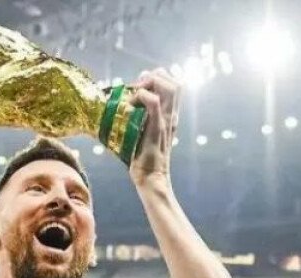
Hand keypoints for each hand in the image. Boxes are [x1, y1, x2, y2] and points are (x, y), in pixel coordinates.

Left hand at [128, 67, 179, 187]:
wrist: (151, 177)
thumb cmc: (143, 157)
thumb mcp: (144, 133)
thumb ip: (141, 120)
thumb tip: (126, 108)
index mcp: (170, 115)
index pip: (174, 84)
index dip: (158, 77)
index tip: (140, 86)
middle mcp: (171, 115)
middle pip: (174, 81)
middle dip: (153, 77)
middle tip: (137, 89)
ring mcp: (166, 120)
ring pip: (169, 86)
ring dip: (148, 84)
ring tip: (134, 96)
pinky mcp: (157, 127)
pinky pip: (153, 101)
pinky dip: (140, 96)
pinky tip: (130, 106)